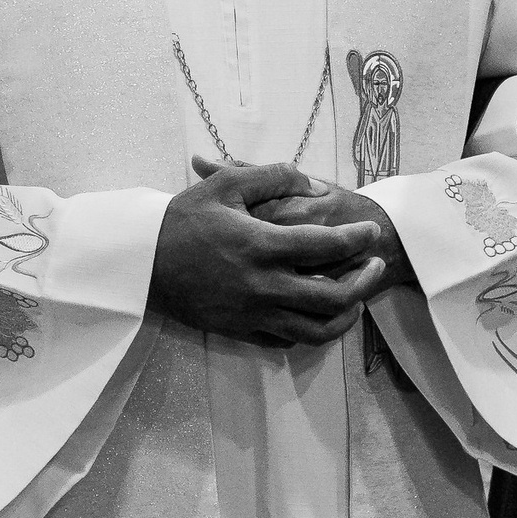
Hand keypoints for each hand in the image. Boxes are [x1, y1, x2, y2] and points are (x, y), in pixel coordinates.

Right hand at [150, 160, 387, 346]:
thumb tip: (314, 185)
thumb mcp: (225, 185)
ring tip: (356, 299)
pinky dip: (311, 330)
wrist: (141, 263)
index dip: (358, 238)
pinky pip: (288, 341)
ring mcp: (252, 314)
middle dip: (364, 282)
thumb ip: (273, 176)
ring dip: (346, 316)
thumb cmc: (182, 219)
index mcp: (261, 246)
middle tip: (375, 265)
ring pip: (316, 330)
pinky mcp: (241, 331)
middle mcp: (262, 286)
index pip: (327, 245)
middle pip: (332, 297)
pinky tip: (318, 313)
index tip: (371, 231)